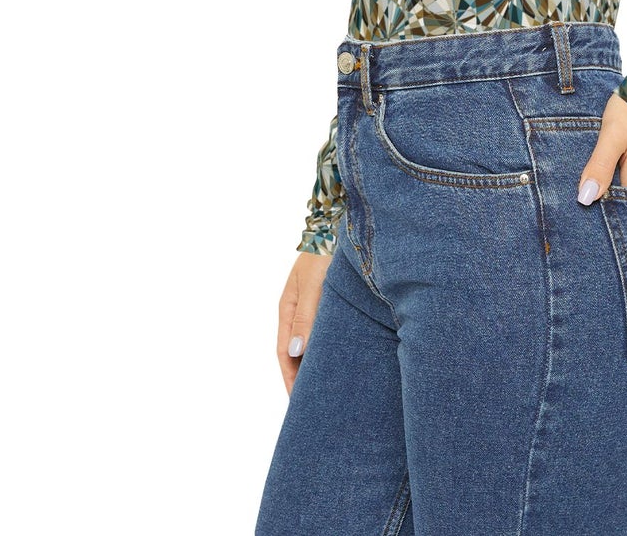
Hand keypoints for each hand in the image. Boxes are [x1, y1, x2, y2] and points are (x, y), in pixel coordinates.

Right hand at [275, 251, 330, 394]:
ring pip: (312, 342)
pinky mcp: (330, 300)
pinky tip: (342, 355)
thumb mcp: (314, 284)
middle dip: (302, 377)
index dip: (290, 379)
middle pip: (297, 352)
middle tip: (314, 404)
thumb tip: (296, 353)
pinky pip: (326, 330)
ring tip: (329, 386)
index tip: (298, 403)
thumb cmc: (325, 251)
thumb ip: (307, 316)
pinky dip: (329, 346)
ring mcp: (313, 305)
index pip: (284, 353)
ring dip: (317, 363)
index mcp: (288, 308)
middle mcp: (299, 310)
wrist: (337, 223)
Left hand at [577, 92, 626, 203]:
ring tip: (603, 191)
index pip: (621, 212)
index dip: (602, 215)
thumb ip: (600, 166)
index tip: (583, 211)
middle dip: (613, 209)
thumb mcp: (613, 133)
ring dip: (625, 197)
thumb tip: (586, 198)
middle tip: (588, 200)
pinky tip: (623, 178)